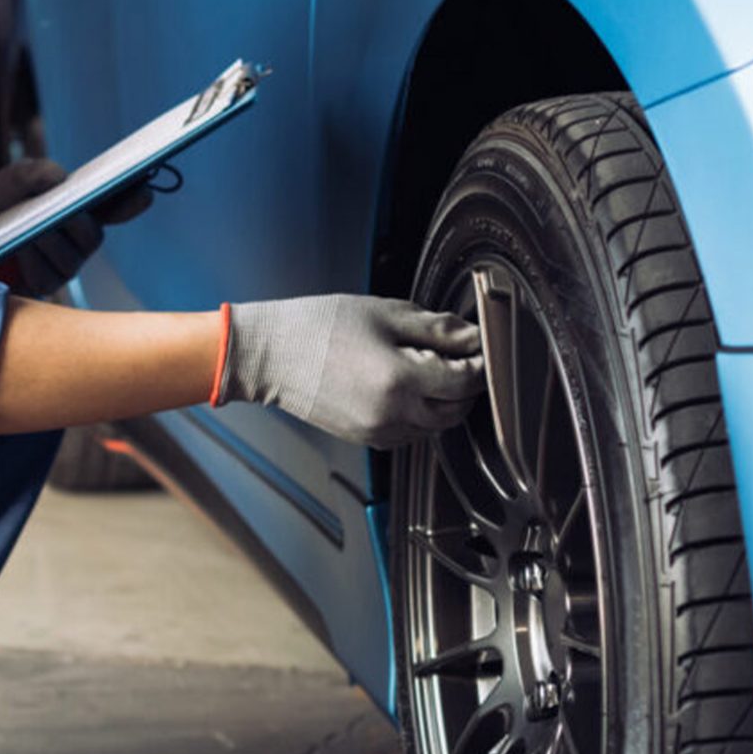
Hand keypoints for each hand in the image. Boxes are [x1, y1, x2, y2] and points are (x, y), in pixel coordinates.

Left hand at [0, 159, 150, 297]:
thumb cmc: (0, 203)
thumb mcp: (13, 179)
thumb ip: (34, 172)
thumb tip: (57, 179)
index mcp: (82, 210)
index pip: (116, 207)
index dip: (132, 201)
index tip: (143, 191)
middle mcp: (80, 240)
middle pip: (93, 236)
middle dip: (76, 223)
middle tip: (60, 211)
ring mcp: (65, 265)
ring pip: (70, 258)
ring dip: (48, 241)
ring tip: (27, 230)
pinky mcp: (45, 286)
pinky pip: (46, 277)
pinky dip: (31, 260)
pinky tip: (18, 249)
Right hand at [217, 296, 483, 447]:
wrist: (270, 356)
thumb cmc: (320, 327)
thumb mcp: (385, 314)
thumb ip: (436, 327)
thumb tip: (473, 337)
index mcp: (400, 379)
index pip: (465, 380)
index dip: (480, 362)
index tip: (482, 346)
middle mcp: (393, 414)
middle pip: (456, 410)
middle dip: (467, 385)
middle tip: (463, 356)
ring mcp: (380, 432)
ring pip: (436, 426)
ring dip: (445, 402)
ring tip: (432, 367)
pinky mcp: (368, 439)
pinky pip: (412, 432)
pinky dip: (421, 414)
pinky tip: (408, 386)